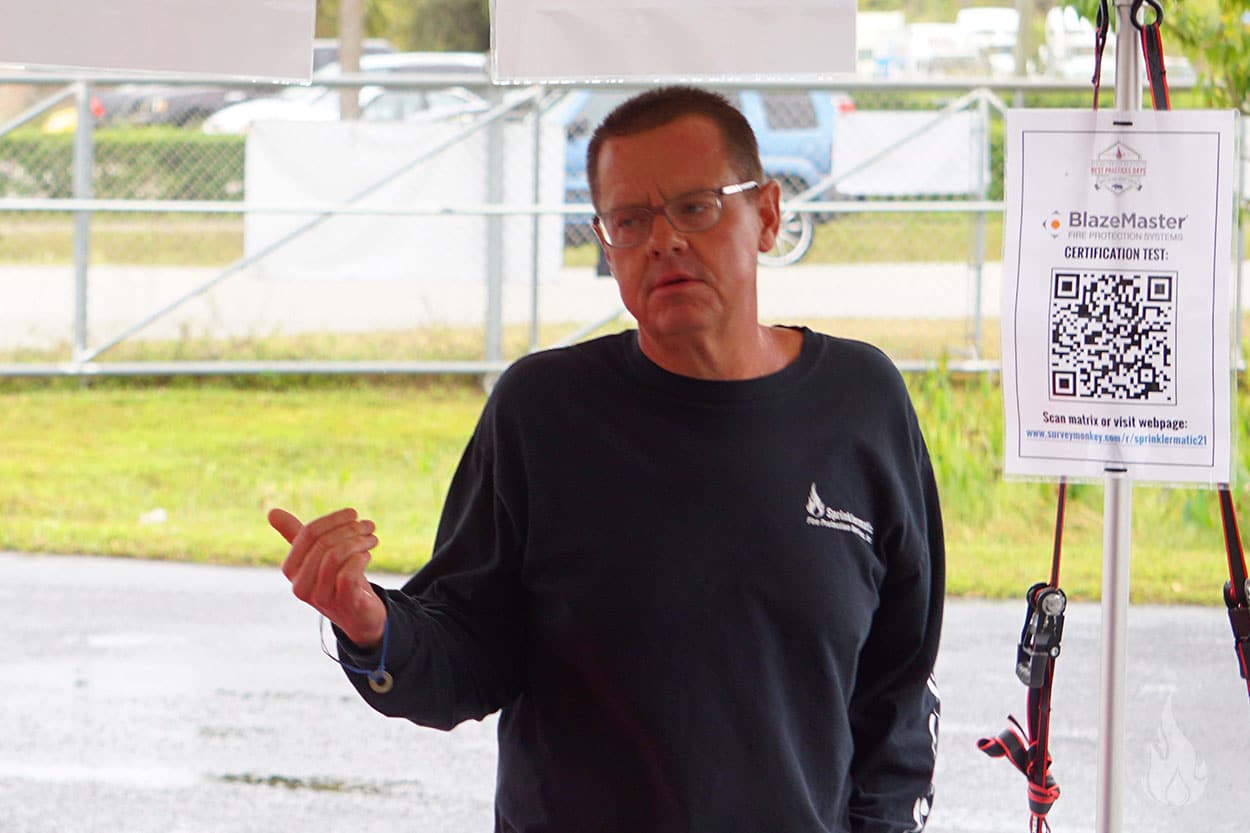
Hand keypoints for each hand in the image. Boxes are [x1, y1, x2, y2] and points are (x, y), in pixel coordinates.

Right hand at [270, 506, 386, 649]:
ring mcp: (321, 598)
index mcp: (291, 569)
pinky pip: (347, 575)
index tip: (353, 513)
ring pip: (335, 557)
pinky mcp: (343, 605)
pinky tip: (368, 555)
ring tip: (372, 538)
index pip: (308, 534)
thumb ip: (297, 536)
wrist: (359, 614)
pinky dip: (360, 559)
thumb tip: (271, 512)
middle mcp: (301, 585)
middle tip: (369, 526)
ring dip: (359, 542)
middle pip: (323, 544)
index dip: (333, 519)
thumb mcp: (316, 556)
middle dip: (350, 530)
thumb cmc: (336, 579)